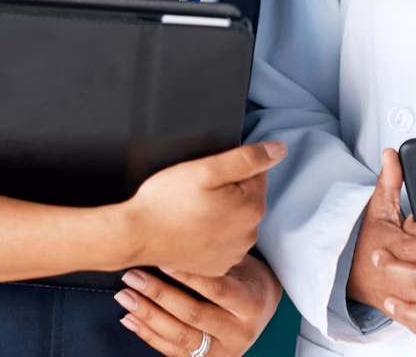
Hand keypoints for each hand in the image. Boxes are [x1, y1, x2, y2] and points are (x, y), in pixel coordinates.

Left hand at [115, 253, 281, 355]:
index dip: (187, 274)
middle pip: (194, 313)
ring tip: (126, 297)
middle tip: (133, 277)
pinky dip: (148, 335)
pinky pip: (172, 351)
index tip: (161, 257)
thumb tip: (174, 237)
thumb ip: (215, 257)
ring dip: (148, 315)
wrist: (261, 309)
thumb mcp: (241, 264)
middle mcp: (239, 332)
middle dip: (159, 294)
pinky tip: (130, 319)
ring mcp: (223, 351)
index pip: (216, 288)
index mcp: (251, 304)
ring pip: (180, 336)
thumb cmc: (247, 279)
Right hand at [123, 142, 285, 274]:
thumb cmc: (166, 200)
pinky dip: (211, 235)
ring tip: (191, 211)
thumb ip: (247, 158)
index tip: (207, 176)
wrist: (136, 235)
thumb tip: (279, 150)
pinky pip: (222, 242)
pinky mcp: (217, 266)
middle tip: (195, 193)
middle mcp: (249, 235)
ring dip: (220, 213)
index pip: (256, 174)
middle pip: (246, 199)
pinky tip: (191, 229)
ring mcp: (233, 254)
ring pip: (234, 221)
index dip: (231, 169)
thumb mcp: (206, 169)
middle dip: (228, 191)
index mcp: (251, 208)